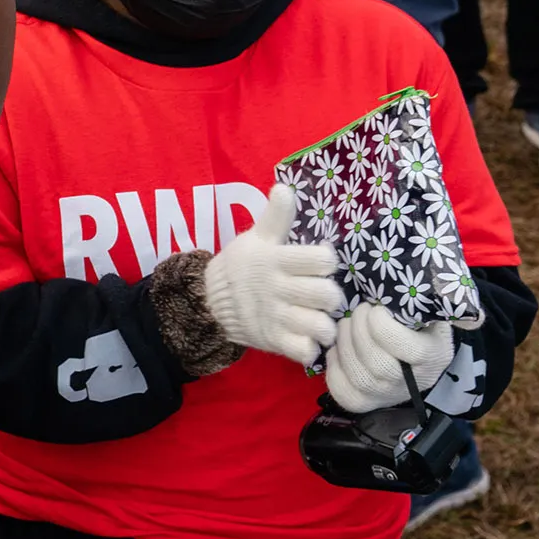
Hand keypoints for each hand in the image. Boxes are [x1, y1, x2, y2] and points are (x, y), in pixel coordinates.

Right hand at [202, 184, 345, 365]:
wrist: (208, 300)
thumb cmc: (242, 266)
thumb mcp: (255, 238)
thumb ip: (275, 217)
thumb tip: (284, 187)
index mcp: (276, 261)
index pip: (322, 260)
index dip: (327, 261)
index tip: (320, 263)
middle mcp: (278, 289)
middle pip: (327, 295)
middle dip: (331, 295)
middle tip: (323, 295)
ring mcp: (276, 317)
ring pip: (321, 326)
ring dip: (325, 324)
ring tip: (318, 319)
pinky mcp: (273, 341)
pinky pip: (304, 351)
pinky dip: (310, 347)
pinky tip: (306, 338)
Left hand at [325, 302, 453, 411]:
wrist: (414, 355)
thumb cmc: (418, 323)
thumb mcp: (430, 309)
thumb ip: (433, 300)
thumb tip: (456, 303)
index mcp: (434, 355)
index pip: (403, 347)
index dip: (380, 325)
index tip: (374, 308)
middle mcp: (413, 382)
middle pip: (377, 364)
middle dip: (358, 330)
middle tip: (357, 311)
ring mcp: (388, 396)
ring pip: (358, 376)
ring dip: (343, 344)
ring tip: (345, 325)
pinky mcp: (367, 402)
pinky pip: (343, 392)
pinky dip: (334, 368)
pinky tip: (337, 349)